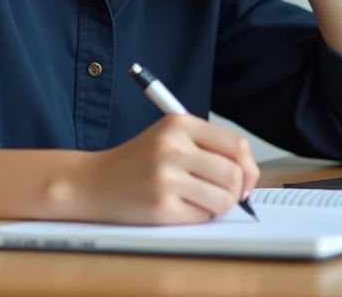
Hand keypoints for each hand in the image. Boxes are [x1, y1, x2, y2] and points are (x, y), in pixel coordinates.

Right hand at [76, 114, 259, 224]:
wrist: (93, 182)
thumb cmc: (137, 162)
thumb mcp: (169, 137)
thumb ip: (207, 147)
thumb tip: (248, 176)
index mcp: (179, 124)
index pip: (237, 145)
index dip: (248, 167)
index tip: (244, 179)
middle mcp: (172, 147)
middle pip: (234, 174)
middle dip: (236, 191)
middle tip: (224, 195)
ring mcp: (165, 178)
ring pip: (224, 199)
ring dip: (219, 206)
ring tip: (201, 202)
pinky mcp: (160, 207)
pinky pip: (202, 217)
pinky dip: (199, 217)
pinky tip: (181, 208)